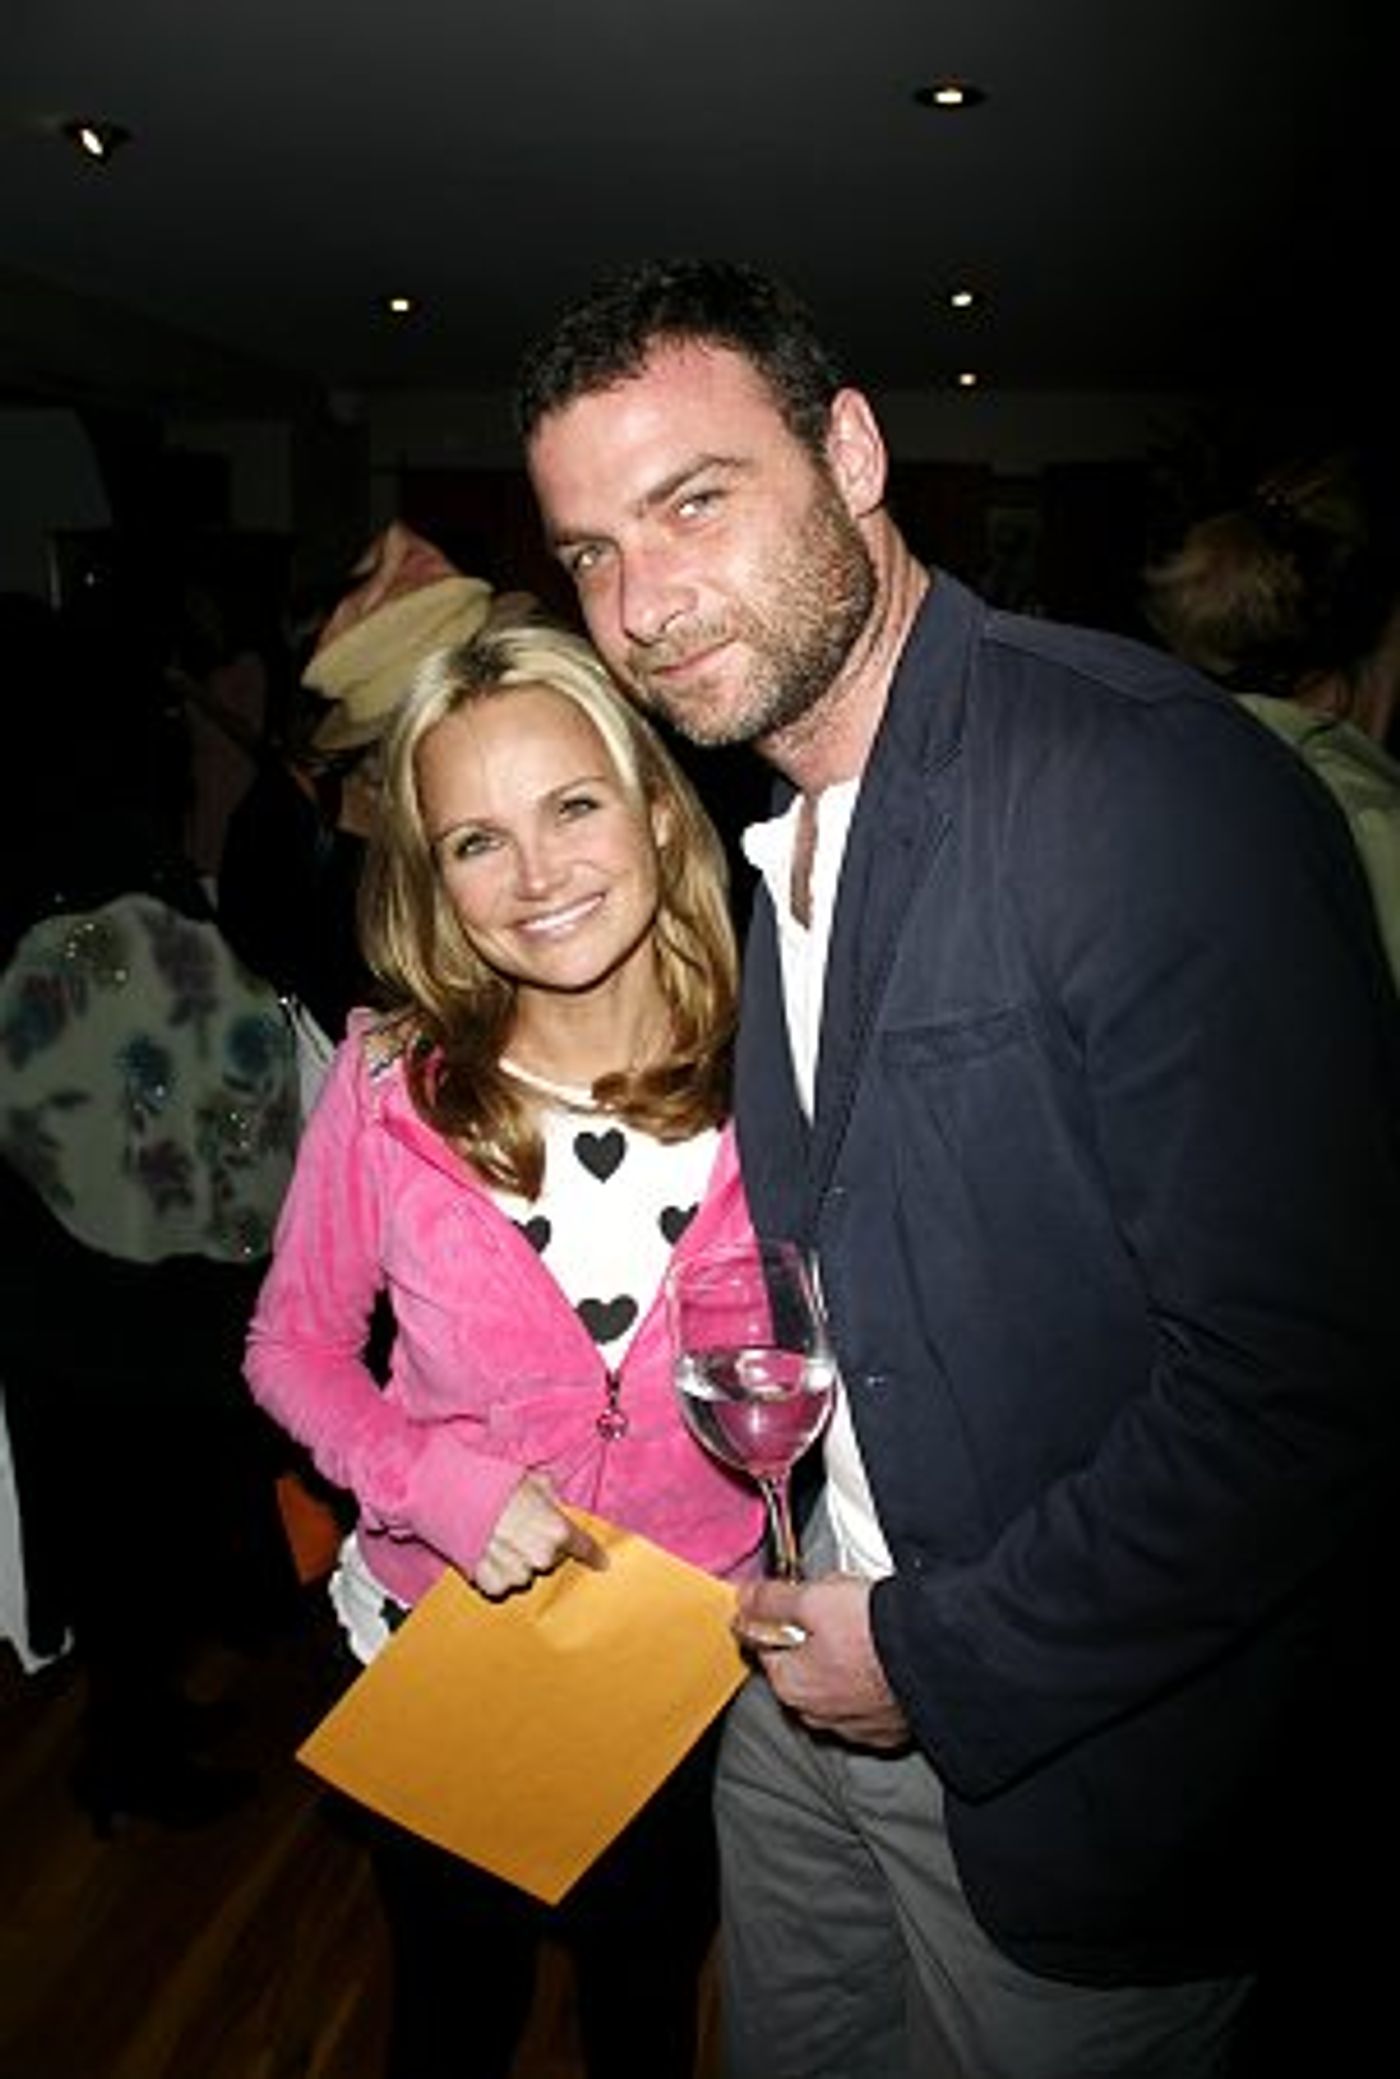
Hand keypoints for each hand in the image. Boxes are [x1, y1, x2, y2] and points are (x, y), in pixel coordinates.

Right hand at [472, 1472, 607, 1598]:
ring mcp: (516, 1573)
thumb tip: (555, 1502)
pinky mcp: (491, 1583)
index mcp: (557, 1530)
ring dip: (516, 1562)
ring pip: (525, 1574)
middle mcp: (541, 1556)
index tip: (602, 1562)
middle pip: (550, 1560)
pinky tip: (485, 1554)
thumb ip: (551, 1497)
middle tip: (520, 1528)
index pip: (583, 1547)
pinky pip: (502, 1584)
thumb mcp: (533, 1479)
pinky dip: (495, 1573)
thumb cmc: (493, 1482)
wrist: (451, 1494)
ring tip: (497, 1539)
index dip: (593, 1555)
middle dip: (539, 1547)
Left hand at [734, 1573, 910, 1751]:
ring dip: (845, 1664)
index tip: (799, 1602)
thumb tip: (745, 1598)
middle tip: (840, 1612)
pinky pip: (870, 1702)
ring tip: (868, 1633)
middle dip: (814, 1640)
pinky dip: (874, 1683)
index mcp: (791, 1684)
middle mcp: (818, 1715)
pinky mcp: (888, 1730)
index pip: (767, 1646)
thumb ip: (772, 1599)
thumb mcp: (813, 1598)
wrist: (936, 1659)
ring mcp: (855, 1727)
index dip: (780, 1616)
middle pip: (802, 1668)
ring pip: (837, 1686)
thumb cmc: (874, 1633)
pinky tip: (886, 1660)